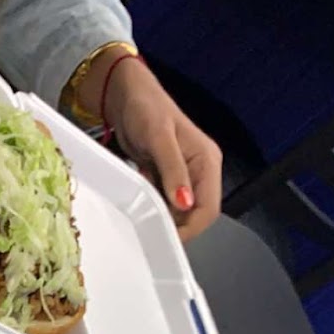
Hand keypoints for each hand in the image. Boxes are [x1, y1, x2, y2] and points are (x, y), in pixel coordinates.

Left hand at [81, 53, 221, 242]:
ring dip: (164, 217)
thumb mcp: (159, 139)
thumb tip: (185, 204)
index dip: (191, 227)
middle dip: (177, 224)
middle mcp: (200, 170)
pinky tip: (142, 200)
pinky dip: (155, 207)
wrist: (125, 96)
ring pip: (181, 212)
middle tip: (151, 226)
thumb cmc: (144, 108)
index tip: (167, 237)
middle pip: (197, 214)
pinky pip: (166, 203)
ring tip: (144, 210)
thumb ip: (173, 172)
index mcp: (207, 161)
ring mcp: (185, 175)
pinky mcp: (168, 178)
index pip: (209, 208)